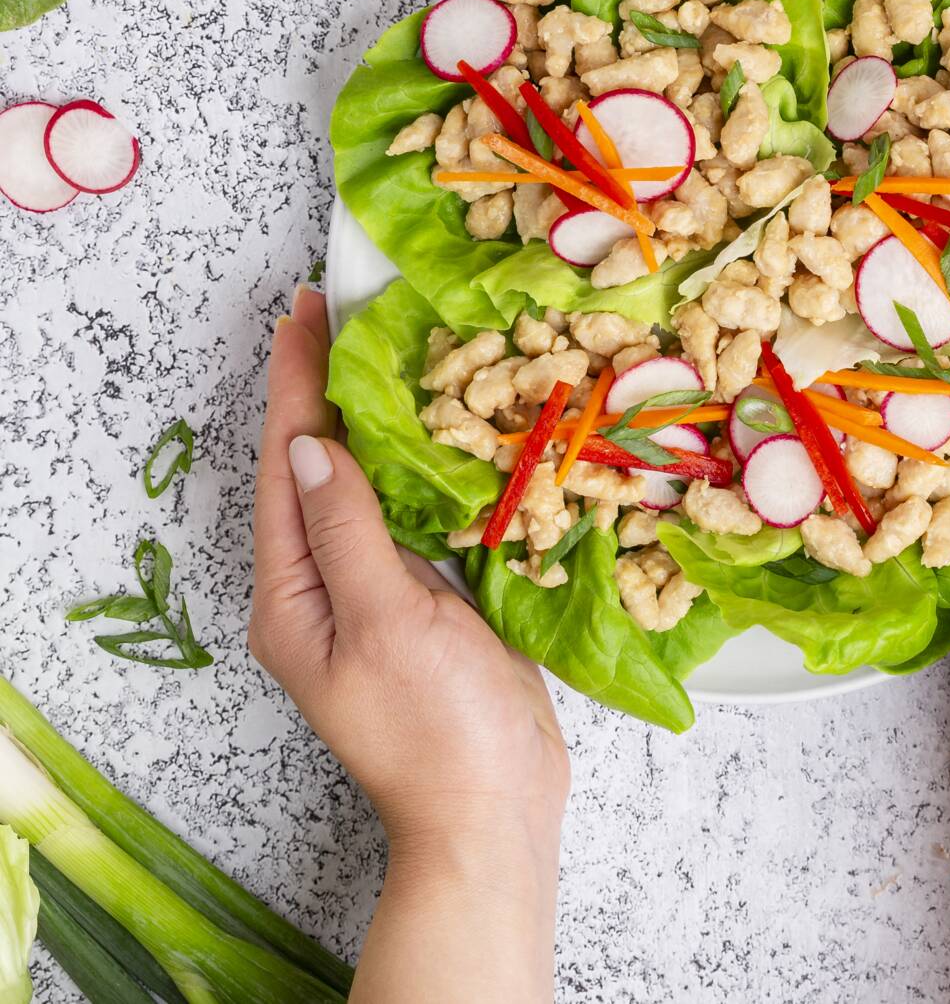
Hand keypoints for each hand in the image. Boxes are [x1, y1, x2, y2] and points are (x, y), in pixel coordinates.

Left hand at [251, 286, 567, 1002]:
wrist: (495, 808)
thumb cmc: (437, 727)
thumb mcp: (385, 620)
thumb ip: (346, 529)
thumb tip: (311, 442)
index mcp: (292, 594)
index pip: (286, 465)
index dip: (295, 383)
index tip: (305, 310)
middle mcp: (322, 586)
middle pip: (314, 469)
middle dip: (322, 389)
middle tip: (337, 310)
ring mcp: (374, 592)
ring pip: (363, 486)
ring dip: (370, 418)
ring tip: (381, 348)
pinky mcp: (422, 598)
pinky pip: (407, 514)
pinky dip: (417, 463)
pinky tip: (437, 427)